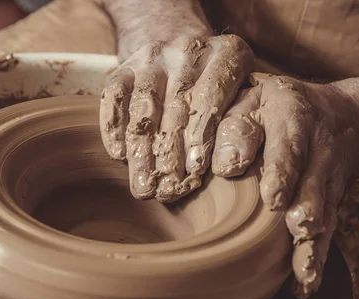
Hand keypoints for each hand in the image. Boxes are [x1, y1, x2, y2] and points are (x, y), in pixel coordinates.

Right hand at [99, 34, 253, 201]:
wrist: (184, 48)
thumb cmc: (225, 91)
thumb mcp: (244, 99)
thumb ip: (240, 128)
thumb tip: (231, 165)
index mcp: (229, 55)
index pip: (211, 99)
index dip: (200, 138)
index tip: (194, 173)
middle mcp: (191, 50)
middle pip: (177, 107)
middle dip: (170, 155)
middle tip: (166, 190)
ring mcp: (155, 56)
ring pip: (144, 106)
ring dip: (141, 150)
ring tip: (143, 184)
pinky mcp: (126, 65)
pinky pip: (115, 96)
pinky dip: (114, 127)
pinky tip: (118, 154)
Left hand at [212, 73, 358, 297]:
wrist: (344, 119)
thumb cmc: (277, 108)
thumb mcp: (254, 98)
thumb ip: (234, 124)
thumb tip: (219, 164)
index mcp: (290, 116)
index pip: (280, 139)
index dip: (271, 161)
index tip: (259, 186)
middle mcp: (314, 149)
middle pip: (309, 178)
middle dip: (300, 199)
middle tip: (291, 220)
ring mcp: (327, 180)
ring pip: (322, 211)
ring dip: (312, 241)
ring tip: (302, 270)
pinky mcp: (332, 205)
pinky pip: (329, 232)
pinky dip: (317, 259)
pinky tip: (304, 286)